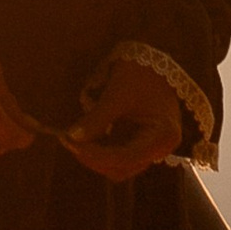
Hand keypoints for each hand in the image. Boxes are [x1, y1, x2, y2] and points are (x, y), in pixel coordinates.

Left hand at [64, 53, 187, 182]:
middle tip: (67, 140)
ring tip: (73, 140)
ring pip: (120, 166)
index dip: (95, 154)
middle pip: (123, 167)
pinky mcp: (143, 145)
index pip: (125, 157)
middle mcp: (162, 148)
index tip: (70, 142)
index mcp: (163, 136)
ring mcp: (154, 149)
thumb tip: (72, 137)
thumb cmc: (139, 74)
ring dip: (95, 157)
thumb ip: (96, 119)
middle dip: (93, 158)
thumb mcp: (116, 95)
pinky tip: (84, 138)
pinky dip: (101, 151)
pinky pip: (120, 157)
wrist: (155, 62)